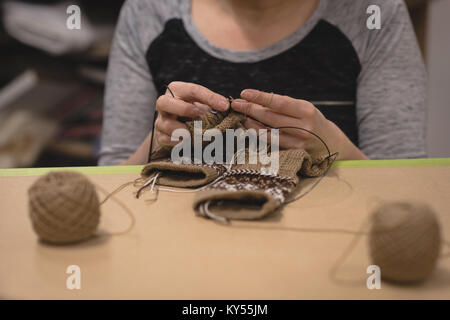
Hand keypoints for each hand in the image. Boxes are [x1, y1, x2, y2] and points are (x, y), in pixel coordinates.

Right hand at [153, 81, 229, 148]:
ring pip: (164, 124)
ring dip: (180, 130)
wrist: (180, 127)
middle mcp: (165, 103)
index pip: (192, 90)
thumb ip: (214, 104)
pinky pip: (164, 139)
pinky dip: (176, 142)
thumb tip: (226, 106)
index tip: (224, 106)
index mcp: (178, 90)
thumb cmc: (195, 112)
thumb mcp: (204, 104)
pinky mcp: (159, 135)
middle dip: (182, 109)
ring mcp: (160, 120)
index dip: (209, 97)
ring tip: (193, 134)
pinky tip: (186, 142)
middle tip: (198, 114)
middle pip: (164, 102)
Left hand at [231, 89, 367, 159]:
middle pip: (270, 117)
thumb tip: (257, 99)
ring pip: (268, 132)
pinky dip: (259, 136)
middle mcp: (303, 126)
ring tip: (240, 116)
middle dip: (250, 109)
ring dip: (251, 123)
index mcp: (306, 110)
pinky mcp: (294, 153)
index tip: (244, 93)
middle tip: (236, 104)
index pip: (278, 102)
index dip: (260, 97)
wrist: (332, 144)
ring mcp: (298, 142)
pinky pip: (272, 144)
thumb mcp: (304, 108)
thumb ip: (284, 105)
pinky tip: (249, 130)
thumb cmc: (312, 122)